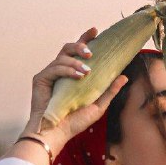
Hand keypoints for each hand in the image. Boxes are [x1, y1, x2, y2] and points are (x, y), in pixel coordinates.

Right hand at [26, 27, 126, 141]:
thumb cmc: (75, 122)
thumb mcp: (98, 105)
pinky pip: (54, 68)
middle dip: (80, 46)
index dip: (85, 39)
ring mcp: (49, 75)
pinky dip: (66, 70)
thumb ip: (109, 90)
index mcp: (72, 75)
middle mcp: (60, 72)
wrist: (58, 134)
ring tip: (86, 72)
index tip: (96, 30)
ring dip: (76, 62)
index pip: (78, 53)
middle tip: (91, 53)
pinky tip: (77, 76)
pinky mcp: (40, 79)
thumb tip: (124, 76)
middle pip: (68, 49)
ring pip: (62, 57)